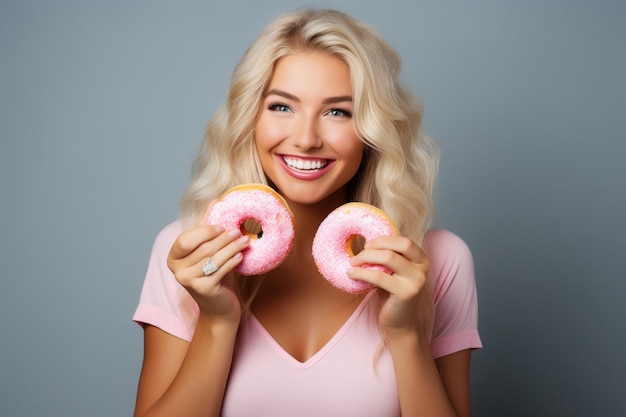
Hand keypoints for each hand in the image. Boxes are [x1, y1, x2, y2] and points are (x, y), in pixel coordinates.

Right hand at [167, 208, 249, 323]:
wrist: (219, 307)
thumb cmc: (214, 276)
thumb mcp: (208, 251)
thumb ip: (208, 228)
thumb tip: (215, 200)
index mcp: (173, 258)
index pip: (186, 239)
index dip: (203, 231)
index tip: (221, 226)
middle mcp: (177, 270)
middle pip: (203, 248)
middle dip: (223, 238)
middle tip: (239, 231)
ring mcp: (188, 281)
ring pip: (213, 258)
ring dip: (231, 247)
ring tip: (245, 240)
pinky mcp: (203, 289)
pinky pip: (220, 269)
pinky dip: (232, 261)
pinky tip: (241, 255)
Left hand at [347, 235, 429, 334]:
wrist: (400, 323)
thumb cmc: (392, 295)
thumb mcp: (393, 272)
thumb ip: (388, 257)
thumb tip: (366, 243)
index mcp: (422, 259)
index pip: (404, 240)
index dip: (383, 240)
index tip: (367, 245)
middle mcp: (423, 268)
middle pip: (398, 246)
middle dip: (375, 246)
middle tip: (358, 255)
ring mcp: (416, 280)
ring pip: (388, 258)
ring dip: (365, 258)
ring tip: (352, 264)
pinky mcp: (406, 293)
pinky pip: (379, 276)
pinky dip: (362, 273)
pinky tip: (351, 274)